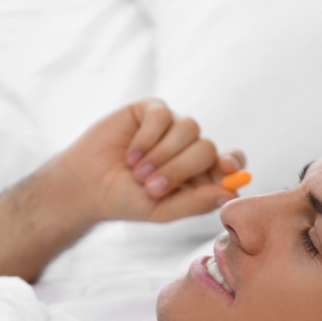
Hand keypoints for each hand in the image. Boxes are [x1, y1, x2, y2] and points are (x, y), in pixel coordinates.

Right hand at [57, 98, 246, 223]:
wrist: (89, 186)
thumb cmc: (128, 201)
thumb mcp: (162, 210)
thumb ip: (197, 203)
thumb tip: (232, 192)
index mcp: (201, 173)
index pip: (231, 162)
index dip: (232, 162)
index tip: (225, 167)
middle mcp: (191, 147)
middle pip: (207, 147)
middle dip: (181, 169)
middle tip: (152, 187)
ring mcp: (172, 126)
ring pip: (189, 128)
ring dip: (163, 154)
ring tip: (138, 173)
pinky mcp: (151, 110)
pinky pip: (162, 115)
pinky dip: (147, 138)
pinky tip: (130, 154)